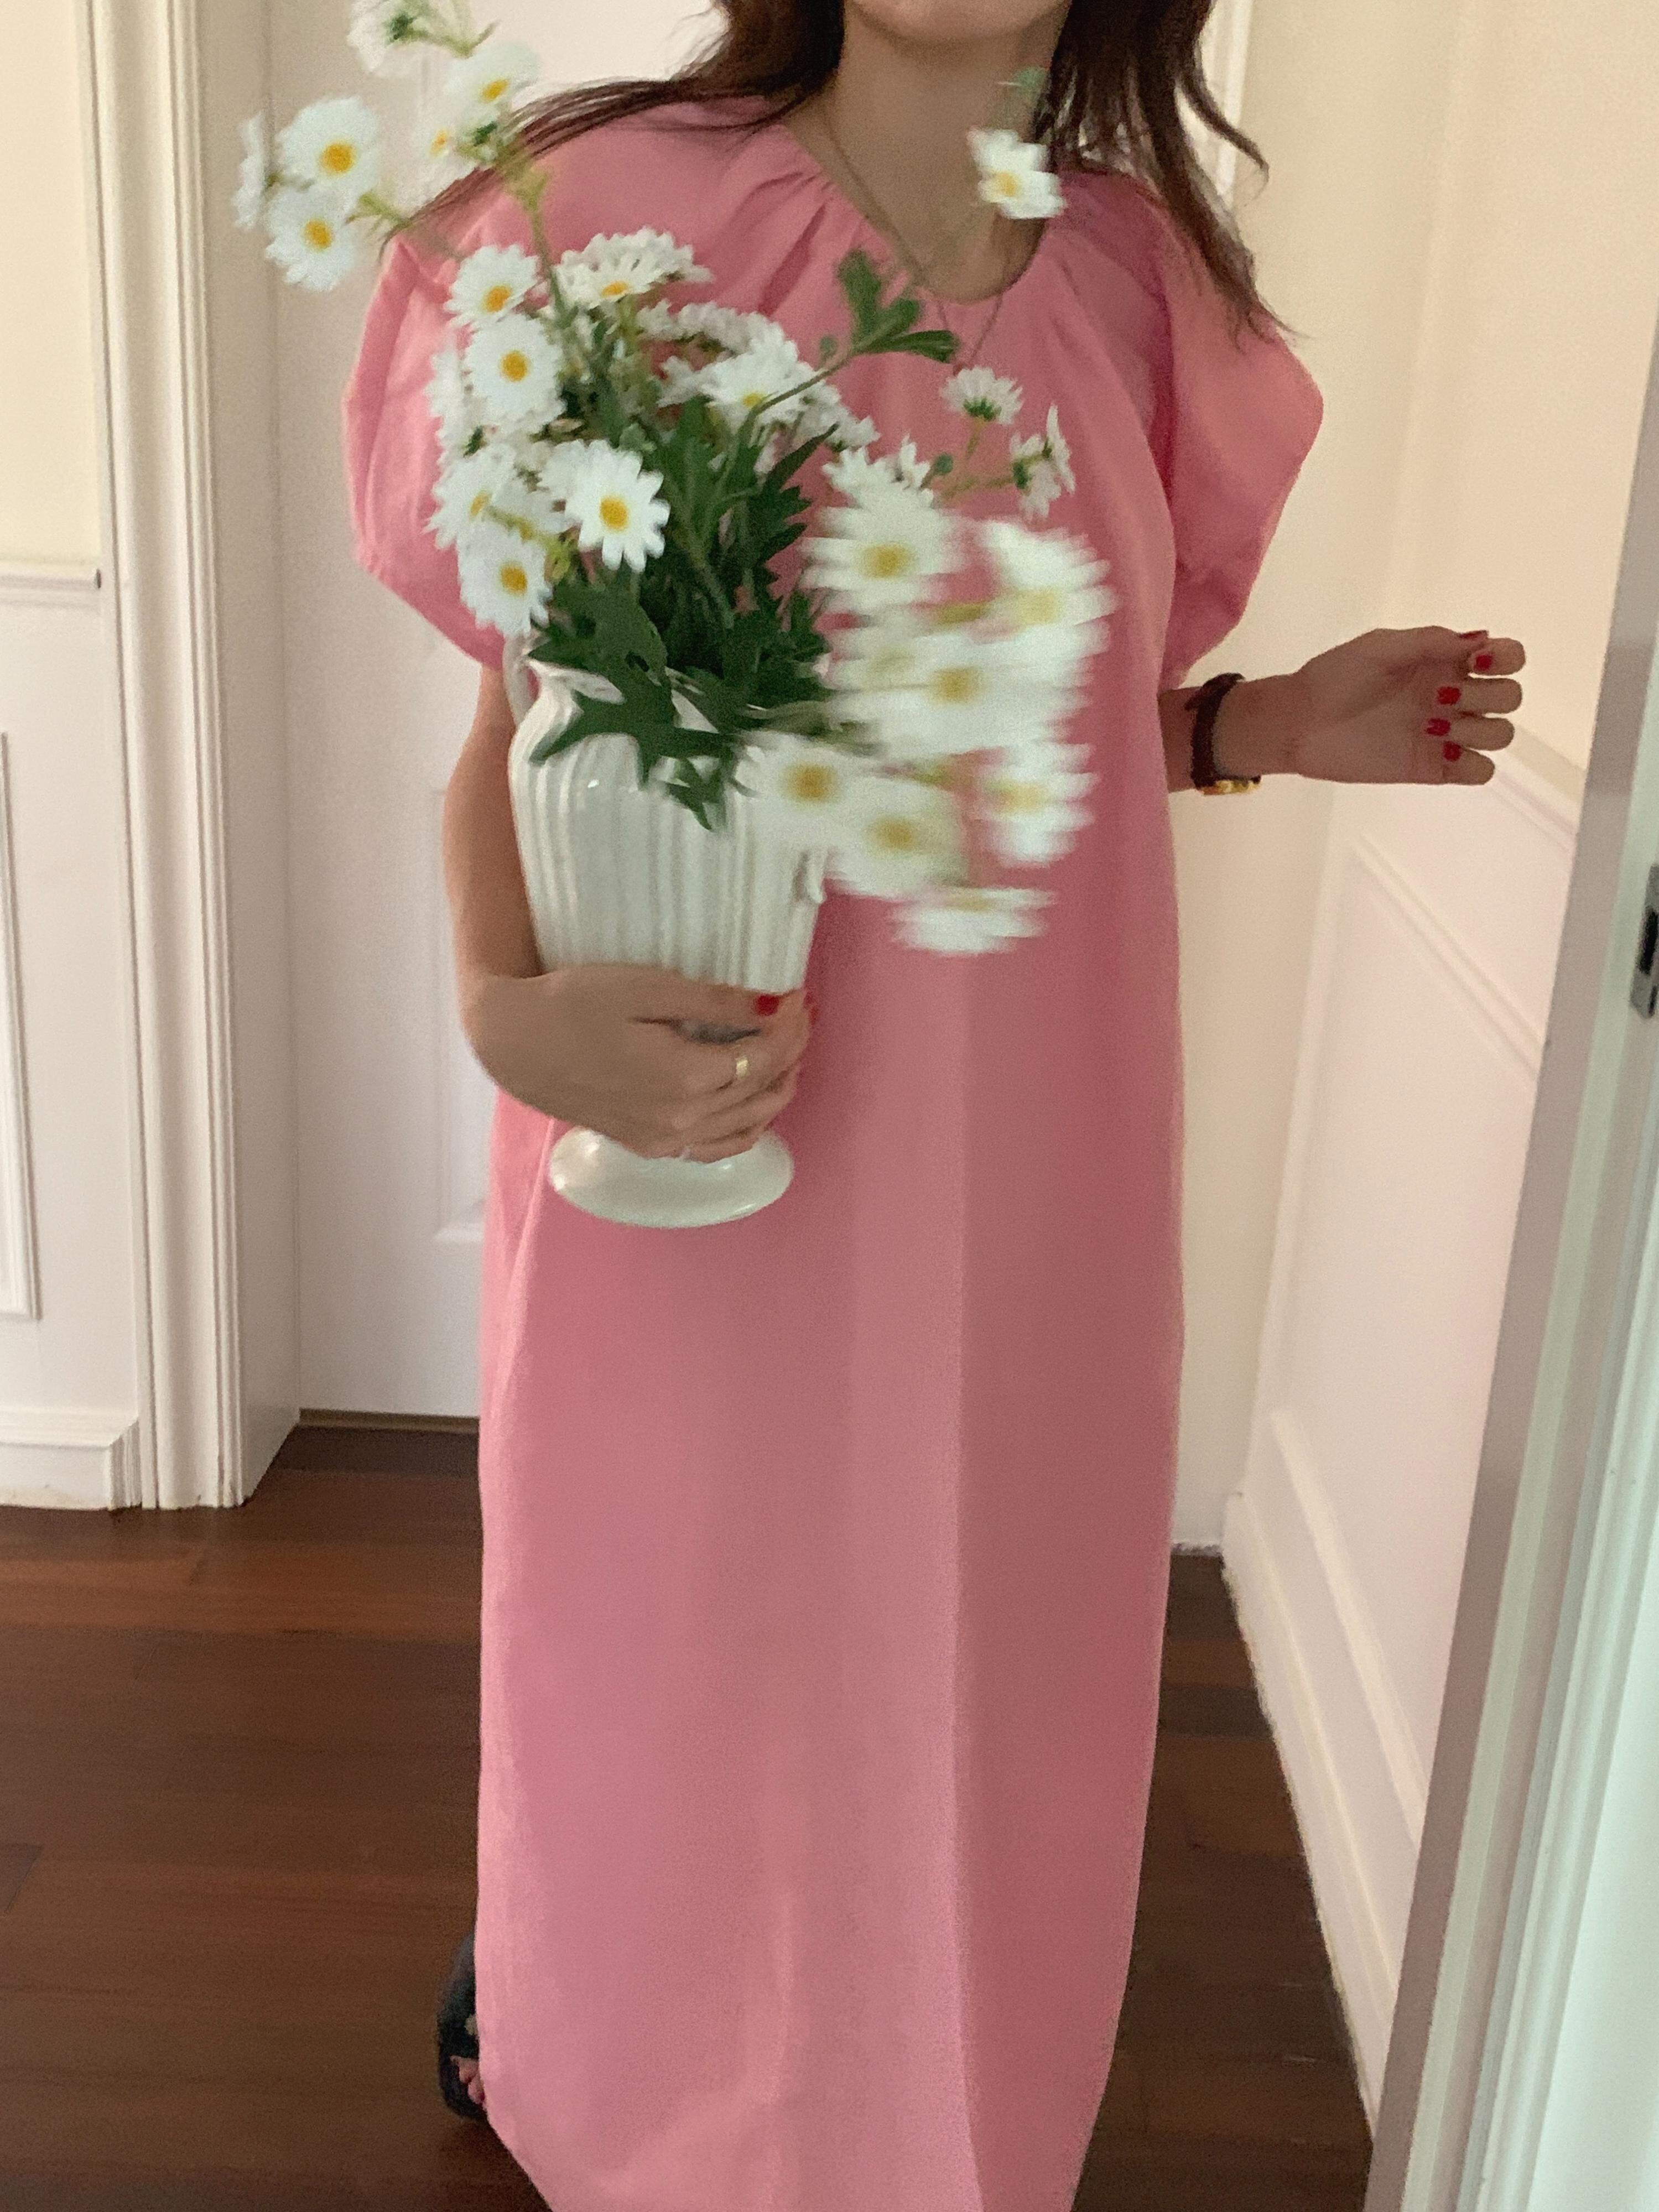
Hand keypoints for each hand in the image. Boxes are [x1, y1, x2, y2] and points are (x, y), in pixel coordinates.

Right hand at [465, 965, 813, 1163]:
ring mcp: (665, 1139)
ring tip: (788, 1054)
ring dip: (777, 1091)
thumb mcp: (645, 987)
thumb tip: (775, 1006)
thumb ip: (715, 1001)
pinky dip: (745, 1128)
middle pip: (761, 1090)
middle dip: (791, 1051)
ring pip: (745, 1125)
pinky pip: (714, 1147)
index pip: (765, 1056)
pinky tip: (753, 1106)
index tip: (801, 996)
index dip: (791, 1027)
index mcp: (687, 1077)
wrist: (512, 1044)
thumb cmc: (572, 1002)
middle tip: (801, 1016)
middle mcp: (683, 1119)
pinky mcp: (648, 1145)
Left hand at [1281, 627, 1525, 785]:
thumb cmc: (1335, 677)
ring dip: (1478, 729)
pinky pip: (1480, 772)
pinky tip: (1437, 751)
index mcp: (1447, 662)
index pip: (1508, 656)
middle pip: (1510, 697)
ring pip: (1500, 735)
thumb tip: (1482, 638)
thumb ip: (1431, 641)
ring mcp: (1446, 734)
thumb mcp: (1381, 647)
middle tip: (1439, 698)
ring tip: (1428, 726)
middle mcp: (1455, 696)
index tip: (1475, 661)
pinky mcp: (1433, 768)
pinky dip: (1472, 763)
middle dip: (1487, 696)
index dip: (1506, 658)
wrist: (1300, 722)